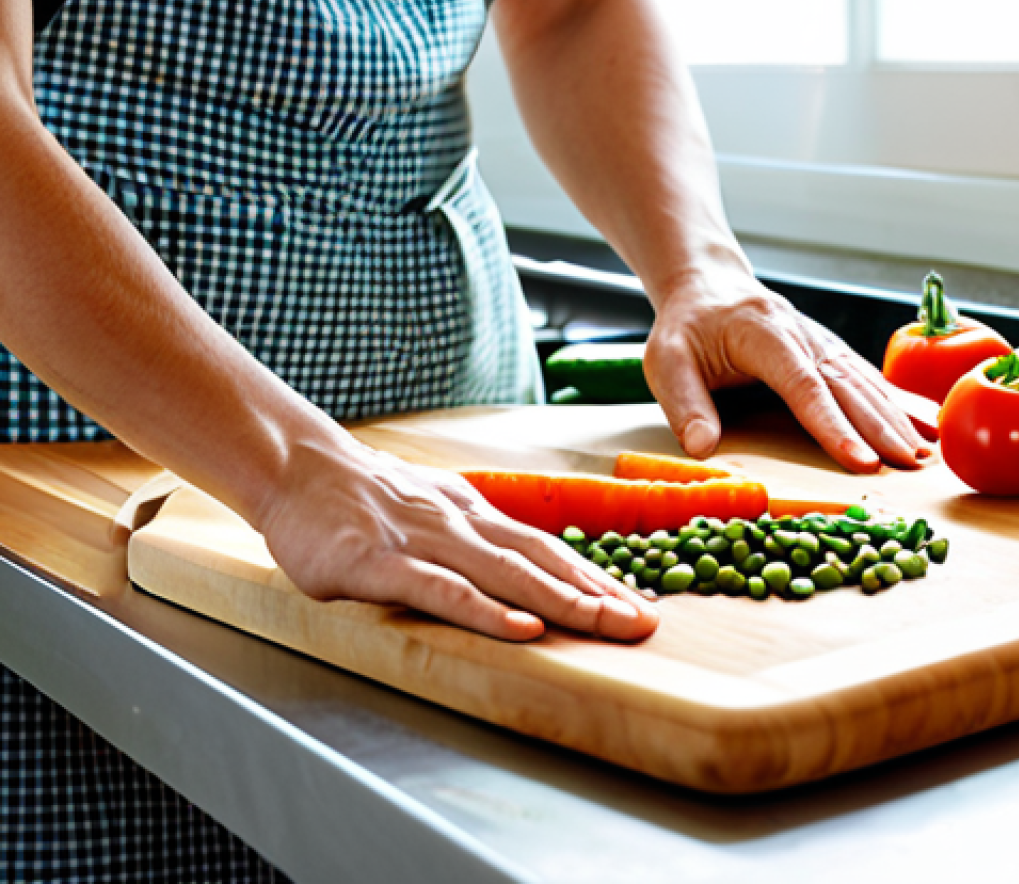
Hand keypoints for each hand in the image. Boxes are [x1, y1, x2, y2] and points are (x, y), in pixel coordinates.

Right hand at [257, 428, 659, 641]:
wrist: (298, 467)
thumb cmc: (361, 494)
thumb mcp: (427, 503)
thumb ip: (468, 530)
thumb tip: (515, 558)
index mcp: (471, 511)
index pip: (544, 546)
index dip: (591, 576)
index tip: (632, 602)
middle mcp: (459, 521)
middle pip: (539, 559)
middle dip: (595, 593)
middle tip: (642, 623)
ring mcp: (422, 540)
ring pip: (504, 573)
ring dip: (560, 601)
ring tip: (605, 624)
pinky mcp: (381, 563)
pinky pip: (442, 590)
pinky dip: (487, 610)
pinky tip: (522, 629)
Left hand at [644, 258, 929, 472]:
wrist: (707, 285)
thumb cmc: (686, 327)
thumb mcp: (667, 361)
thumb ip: (684, 404)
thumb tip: (702, 448)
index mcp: (762, 334)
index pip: (802, 384)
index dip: (833, 424)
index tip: (860, 459)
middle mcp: (800, 335)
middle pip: (845, 383)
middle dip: (880, 426)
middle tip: (908, 465)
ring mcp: (818, 340)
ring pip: (863, 379)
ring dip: (896, 415)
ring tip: (924, 453)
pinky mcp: (826, 349)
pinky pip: (864, 374)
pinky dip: (893, 399)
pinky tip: (919, 422)